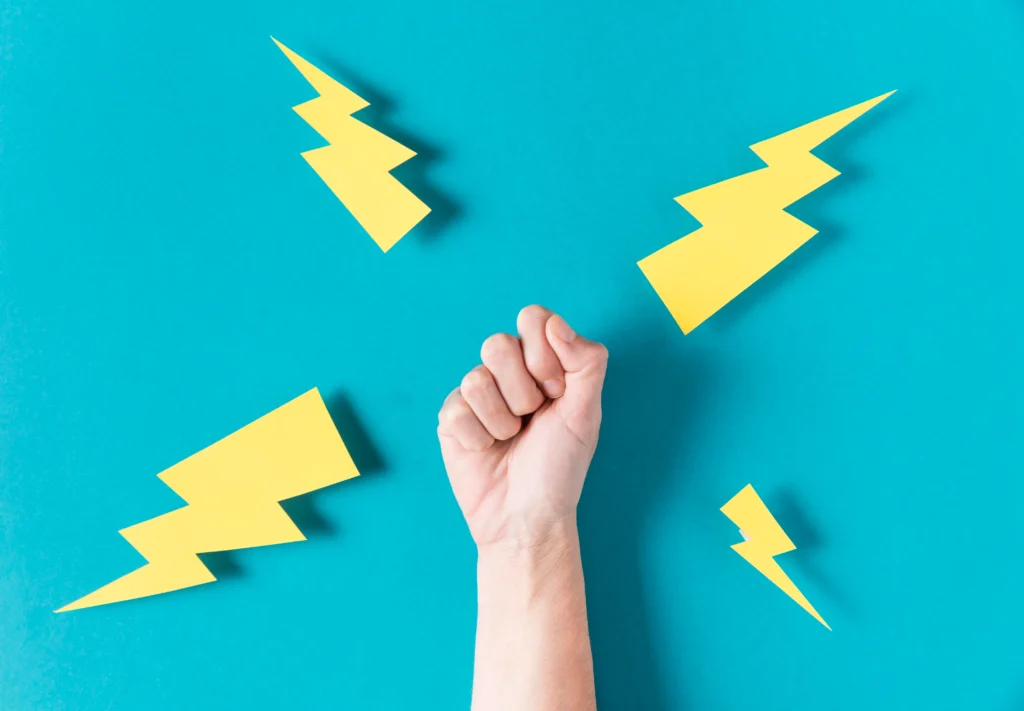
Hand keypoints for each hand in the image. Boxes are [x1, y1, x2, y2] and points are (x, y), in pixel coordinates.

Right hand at [438, 305, 607, 547]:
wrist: (527, 518)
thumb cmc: (560, 467)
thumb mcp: (587, 413)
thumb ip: (586, 361)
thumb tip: (555, 322)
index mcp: (541, 362)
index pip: (532, 319)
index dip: (543, 354)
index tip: (557, 391)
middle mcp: (507, 372)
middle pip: (497, 344)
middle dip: (522, 391)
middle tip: (532, 418)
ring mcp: (476, 394)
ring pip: (476, 379)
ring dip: (501, 421)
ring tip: (510, 440)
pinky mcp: (451, 418)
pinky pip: (456, 410)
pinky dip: (479, 439)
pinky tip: (487, 452)